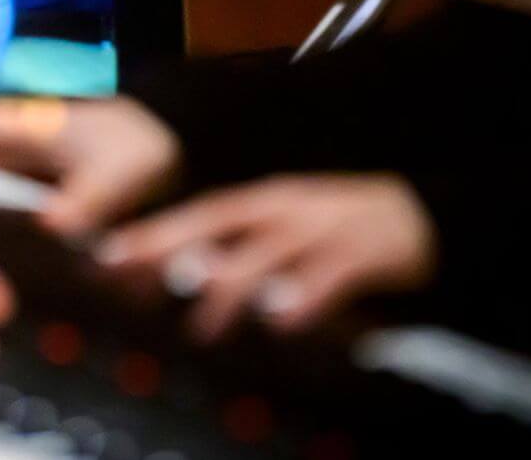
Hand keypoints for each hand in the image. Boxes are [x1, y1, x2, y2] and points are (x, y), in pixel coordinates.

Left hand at [100, 173, 434, 338]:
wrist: (423, 215)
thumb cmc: (342, 231)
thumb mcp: (286, 231)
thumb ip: (240, 252)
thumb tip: (186, 278)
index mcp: (263, 204)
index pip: (198, 216)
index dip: (154, 235)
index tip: (107, 257)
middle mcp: (284, 210)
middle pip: (218, 223)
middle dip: (171, 247)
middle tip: (129, 276)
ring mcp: (323, 228)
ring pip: (268, 253)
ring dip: (232, 288)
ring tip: (204, 326)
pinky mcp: (364, 252)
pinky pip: (331, 276)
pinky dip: (307, 298)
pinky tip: (284, 322)